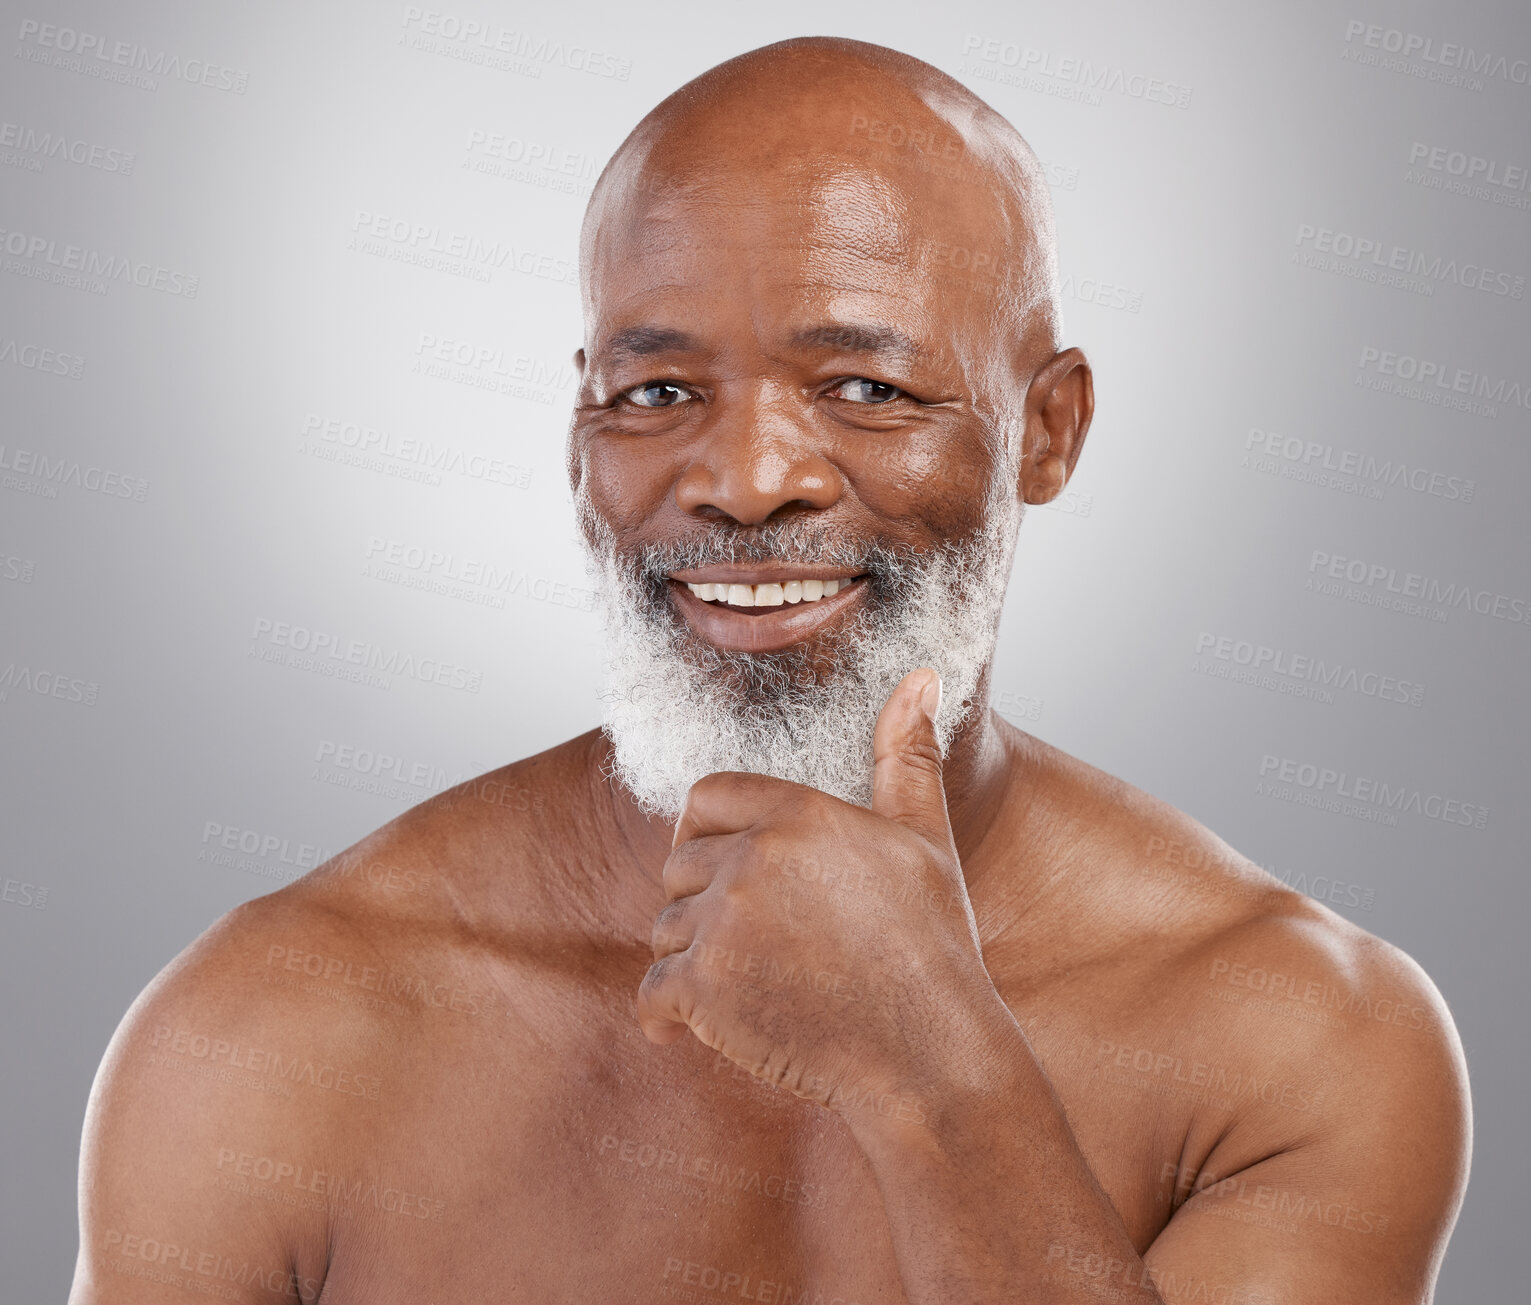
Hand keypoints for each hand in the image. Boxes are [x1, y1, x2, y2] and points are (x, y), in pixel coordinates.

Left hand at [636, 668, 1007, 1127]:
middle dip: (704, 901)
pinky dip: (668, 1014)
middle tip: (753, 940)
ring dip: (693, 959)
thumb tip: (920, 677)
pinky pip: (652, 993)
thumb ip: (906, 754)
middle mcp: (752, 858)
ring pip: (665, 929)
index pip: (706, 796)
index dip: (709, 833)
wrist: (929, 1054)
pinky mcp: (704, 990)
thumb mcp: (924, 838)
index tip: (726, 867)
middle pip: (680, 864)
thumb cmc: (932, 948)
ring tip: (749, 985)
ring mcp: (723, 923)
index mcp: (798, 813)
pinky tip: (698, 1027)